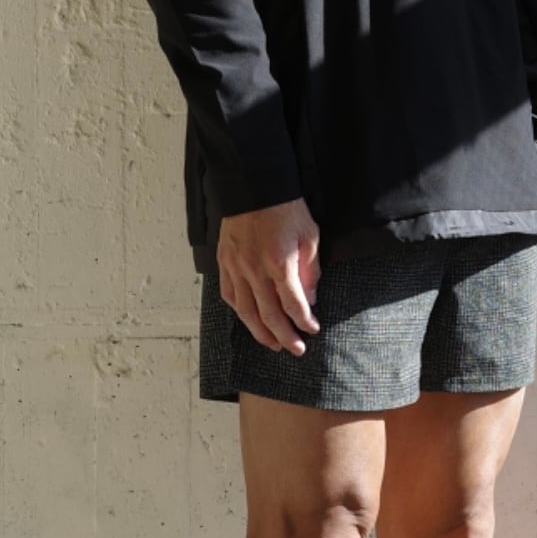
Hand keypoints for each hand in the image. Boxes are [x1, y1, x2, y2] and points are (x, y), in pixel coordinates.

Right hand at [217, 198, 321, 355]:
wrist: (255, 187)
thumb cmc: (286, 209)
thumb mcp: (310, 236)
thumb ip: (310, 271)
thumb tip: (310, 299)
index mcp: (279, 262)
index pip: (293, 303)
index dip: (304, 321)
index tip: (312, 329)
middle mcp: (255, 269)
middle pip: (269, 314)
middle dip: (284, 336)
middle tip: (295, 349)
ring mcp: (236, 267)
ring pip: (246, 311)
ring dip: (260, 332)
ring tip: (273, 344)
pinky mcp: (224, 262)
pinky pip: (230, 295)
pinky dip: (239, 312)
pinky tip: (249, 320)